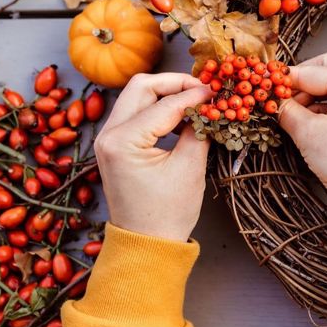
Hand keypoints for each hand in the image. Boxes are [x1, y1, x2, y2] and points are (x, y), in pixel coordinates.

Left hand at [94, 73, 213, 241]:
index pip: (164, 104)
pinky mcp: (115, 145)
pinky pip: (136, 113)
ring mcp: (108, 138)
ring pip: (137, 96)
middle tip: (204, 88)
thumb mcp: (190, 168)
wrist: (146, 243)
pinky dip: (158, 108)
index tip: (218, 91)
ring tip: (196, 101)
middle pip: (141, 86)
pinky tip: (182, 116)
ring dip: (166, 94)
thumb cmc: (168, 213)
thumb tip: (209, 104)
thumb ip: (199, 128)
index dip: (195, 94)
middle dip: (175, 83)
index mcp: (123, 141)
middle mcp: (108, 134)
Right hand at [278, 52, 326, 222]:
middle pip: (326, 70)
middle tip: (280, 99)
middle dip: (301, 84)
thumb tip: (274, 102)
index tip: (265, 86)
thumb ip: (287, 111)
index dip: (284, 80)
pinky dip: (325, 109)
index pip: (311, 72)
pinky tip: (309, 124)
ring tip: (292, 116)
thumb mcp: (309, 134)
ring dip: (311, 98)